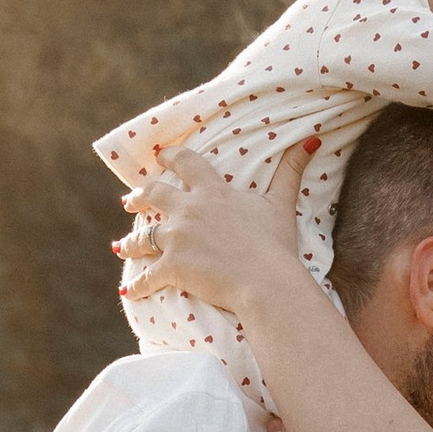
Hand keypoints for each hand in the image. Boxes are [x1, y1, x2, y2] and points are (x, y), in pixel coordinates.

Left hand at [117, 137, 313, 309]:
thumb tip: (312, 139)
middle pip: (153, 195)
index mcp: (212, 192)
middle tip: (128, 200)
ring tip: (119, 247)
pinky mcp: (172, 268)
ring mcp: (176, 239)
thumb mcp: (282, 203)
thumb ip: (291, 170)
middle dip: (138, 197)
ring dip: (129, 243)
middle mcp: (188, 210)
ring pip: (142, 237)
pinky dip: (136, 286)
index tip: (160, 156)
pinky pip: (147, 278)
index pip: (185, 163)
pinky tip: (128, 292)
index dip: (170, 157)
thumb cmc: (275, 244)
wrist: (265, 282)